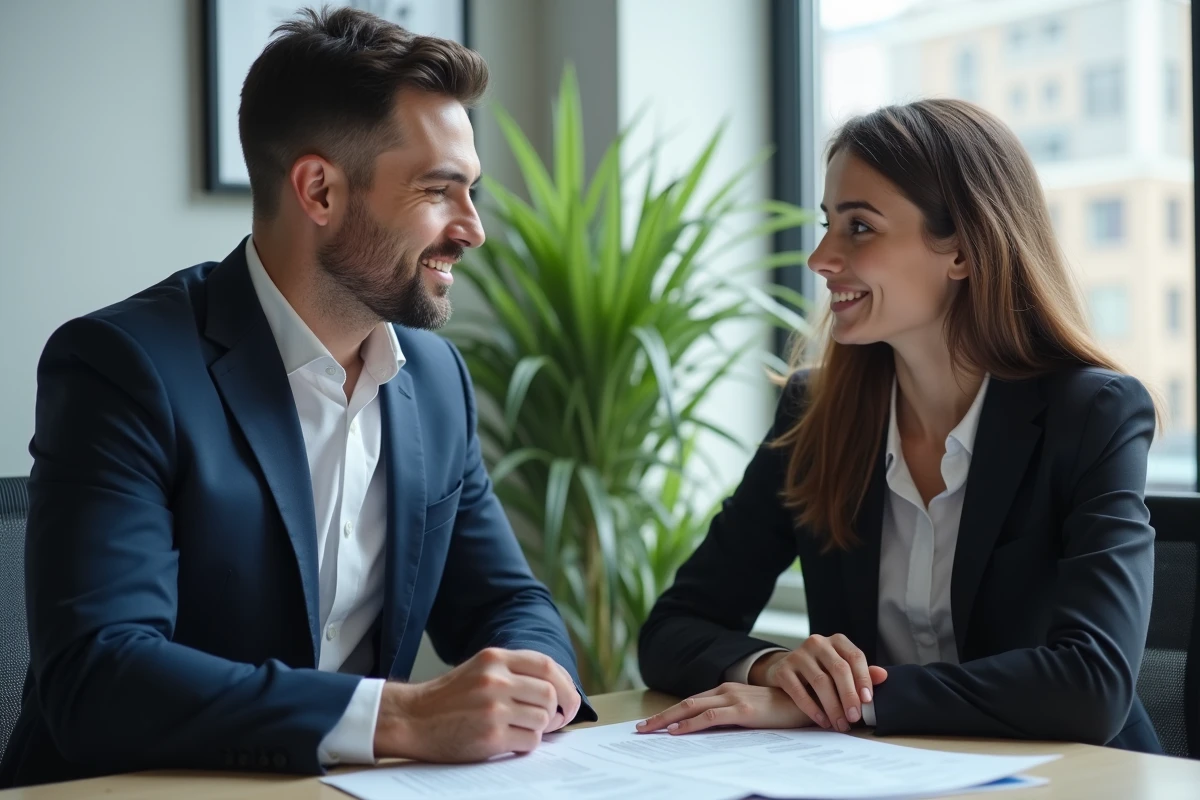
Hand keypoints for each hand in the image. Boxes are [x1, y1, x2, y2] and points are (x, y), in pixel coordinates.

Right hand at [373, 647, 580, 761]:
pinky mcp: (489, 736)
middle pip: (549, 693)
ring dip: (540, 728)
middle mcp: (495, 680)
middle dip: (558, 710)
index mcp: (494, 658)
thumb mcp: (480, 669)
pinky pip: (529, 741)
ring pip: (542, 719)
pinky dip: (527, 744)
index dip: (566, 683)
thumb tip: (559, 689)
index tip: (569, 699)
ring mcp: (492, 709)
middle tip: (555, 720)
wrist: (412, 718)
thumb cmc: (450, 697)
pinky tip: (512, 741)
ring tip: (522, 729)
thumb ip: (514, 672)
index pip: (547, 665)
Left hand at [635, 683, 811, 734]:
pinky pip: (709, 717)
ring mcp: (734, 698)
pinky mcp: (744, 710)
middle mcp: (727, 690)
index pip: (692, 702)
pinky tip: (676, 731)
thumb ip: (734, 718)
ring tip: (648, 730)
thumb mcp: (754, 714)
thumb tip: (711, 733)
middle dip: (660, 716)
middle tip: (639, 728)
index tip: (652, 724)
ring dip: (667, 719)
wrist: (811, 702)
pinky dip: (690, 724)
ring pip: (691, 708)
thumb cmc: (785, 710)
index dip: (671, 712)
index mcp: (728, 691)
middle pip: (686, 703)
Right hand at [749, 635, 887, 731]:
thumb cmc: (820, 673)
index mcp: (836, 641)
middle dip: (849, 696)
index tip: (868, 700)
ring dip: (833, 706)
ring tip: (840, 724)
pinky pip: (798, 691)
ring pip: (820, 681)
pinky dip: (812, 708)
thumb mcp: (841, 671)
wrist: (785, 672)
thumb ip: (861, 674)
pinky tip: (822, 720)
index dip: (863, 679)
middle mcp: (817, 643)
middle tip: (854, 717)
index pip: (855, 657)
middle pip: (839, 669)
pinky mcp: (783, 669)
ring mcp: (798, 654)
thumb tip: (883, 676)